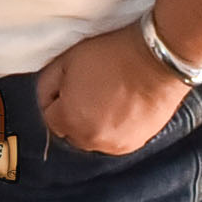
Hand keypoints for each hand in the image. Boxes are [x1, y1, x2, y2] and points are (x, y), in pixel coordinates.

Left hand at [34, 23, 186, 155]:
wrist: (156, 61)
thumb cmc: (112, 56)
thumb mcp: (68, 60)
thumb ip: (48, 83)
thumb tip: (44, 97)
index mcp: (70, 120)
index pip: (48, 117)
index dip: (55, 98)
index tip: (68, 83)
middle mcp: (90, 140)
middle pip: (70, 131)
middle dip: (73, 113)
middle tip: (88, 88)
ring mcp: (114, 145)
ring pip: (92, 137)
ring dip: (93, 123)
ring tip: (108, 96)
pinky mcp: (135, 144)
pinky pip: (114, 139)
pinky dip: (114, 127)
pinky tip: (122, 107)